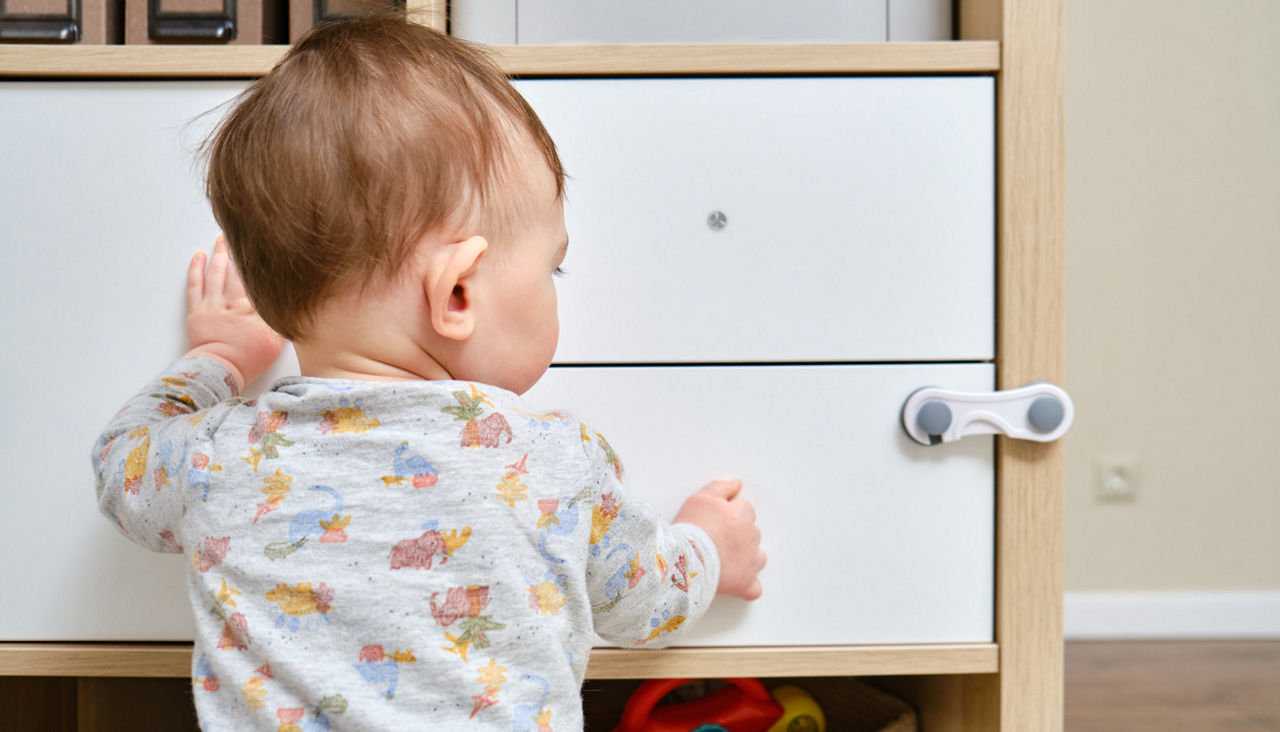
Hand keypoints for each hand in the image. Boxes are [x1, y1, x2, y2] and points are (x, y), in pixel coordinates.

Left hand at [185, 236, 283, 390]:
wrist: (220, 369)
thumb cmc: (248, 360)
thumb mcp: (276, 343)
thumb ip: (282, 322)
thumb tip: (292, 308)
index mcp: (254, 308)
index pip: (259, 280)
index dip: (263, 263)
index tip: (266, 247)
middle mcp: (234, 302)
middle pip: (238, 271)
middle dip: (240, 251)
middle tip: (242, 234)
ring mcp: (213, 304)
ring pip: (217, 273)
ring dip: (220, 254)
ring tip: (222, 239)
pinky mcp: (197, 310)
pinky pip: (195, 285)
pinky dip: (195, 269)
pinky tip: (198, 257)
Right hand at [673, 479, 765, 600]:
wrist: (684, 559)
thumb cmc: (689, 529)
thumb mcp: (699, 498)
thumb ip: (721, 487)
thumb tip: (737, 484)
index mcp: (741, 515)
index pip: (745, 509)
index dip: (731, 514)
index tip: (718, 521)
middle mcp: (750, 537)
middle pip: (752, 532)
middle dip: (739, 535)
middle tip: (717, 539)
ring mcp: (749, 562)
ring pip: (757, 557)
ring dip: (746, 557)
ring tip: (725, 559)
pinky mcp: (744, 583)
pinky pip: (754, 588)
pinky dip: (748, 586)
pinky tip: (739, 584)